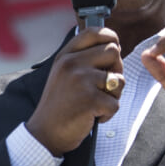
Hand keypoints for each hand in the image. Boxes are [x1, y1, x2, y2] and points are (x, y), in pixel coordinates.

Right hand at [26, 28, 124, 156]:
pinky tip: (92, 116)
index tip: (113, 49)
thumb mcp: (63, 73)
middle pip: (113, 52)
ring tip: (96, 103)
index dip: (110, 38)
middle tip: (104, 86)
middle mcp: (72, 63)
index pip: (94, 32)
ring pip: (119, 79)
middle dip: (116, 70)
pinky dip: (108, 114)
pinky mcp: (90, 99)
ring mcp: (81, 80)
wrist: (45, 132)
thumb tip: (113, 46)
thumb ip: (82, 58)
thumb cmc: (59, 105)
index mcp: (65, 55)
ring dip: (113, 95)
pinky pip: (115, 103)